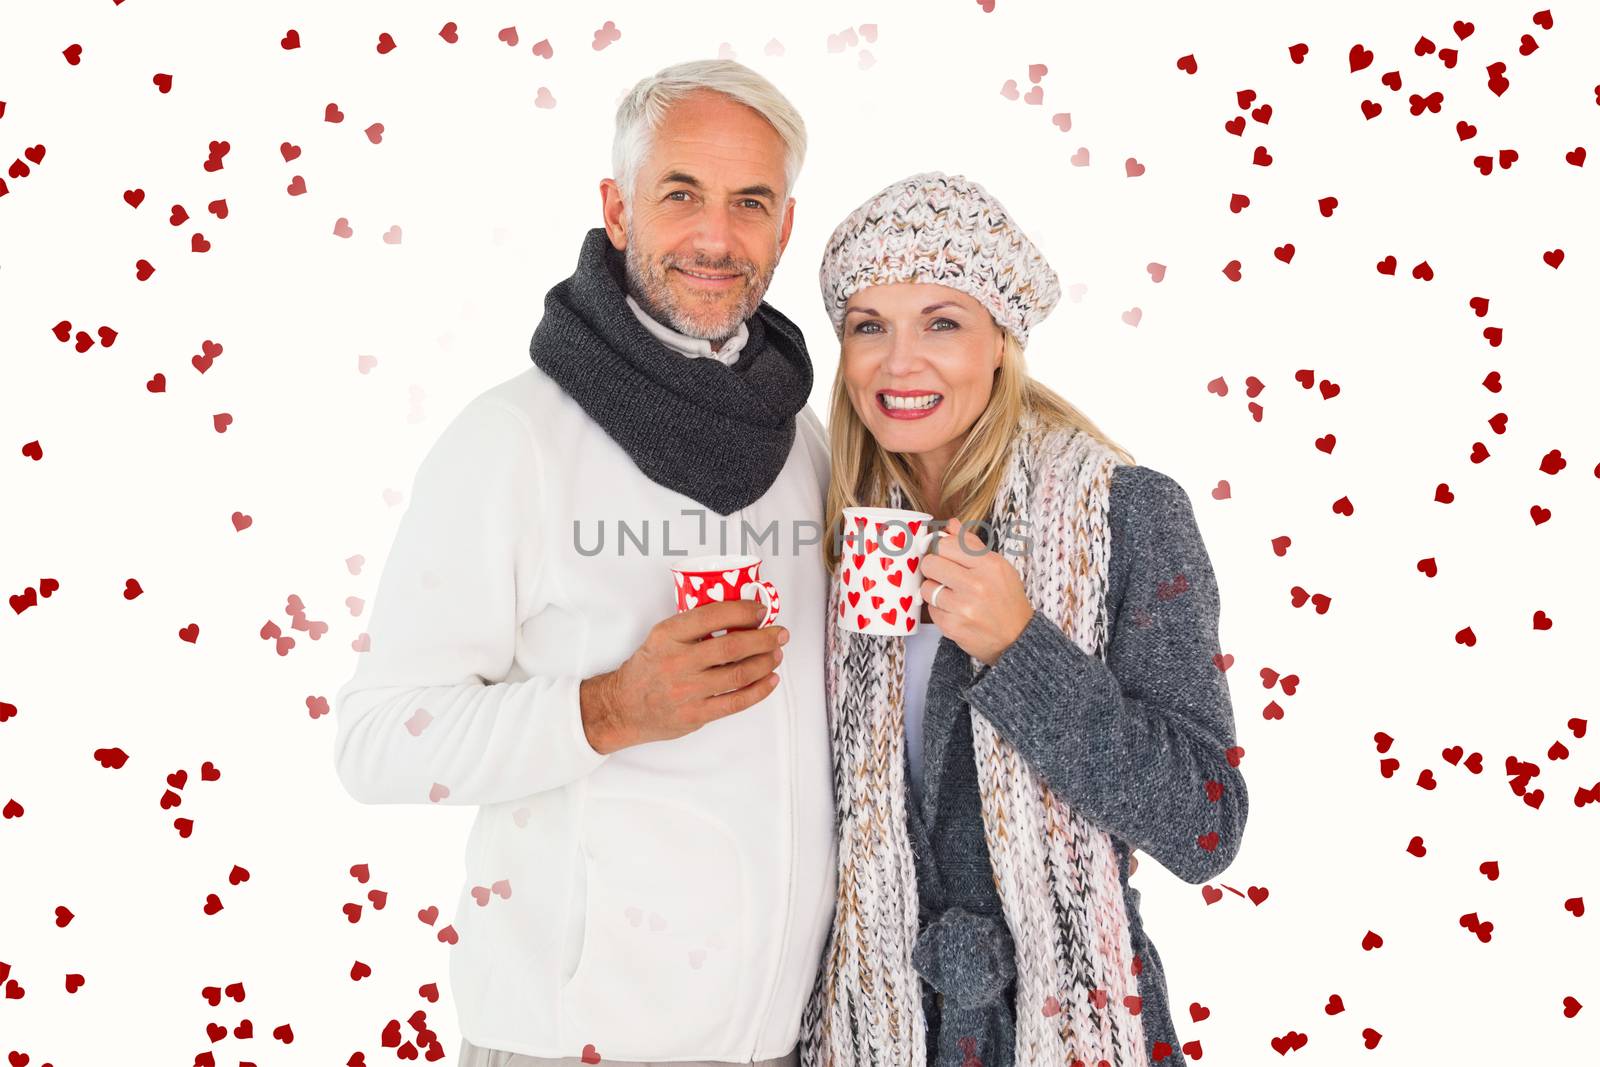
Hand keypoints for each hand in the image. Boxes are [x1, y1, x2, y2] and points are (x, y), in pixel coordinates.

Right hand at [579, 599, 787, 753]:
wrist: (624, 706)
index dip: (742, 611)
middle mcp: (677, 662)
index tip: (761, 610)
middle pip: (732, 647)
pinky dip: (759, 690)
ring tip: (776, 654)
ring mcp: (687, 691)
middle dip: (763, 638)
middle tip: (780, 633)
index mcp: (668, 635)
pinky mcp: (696, 714)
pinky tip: (770, 679)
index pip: (712, 616)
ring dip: (765, 662)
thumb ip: (693, 627)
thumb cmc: (649, 668)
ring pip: (738, 674)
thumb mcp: (662, 637)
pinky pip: (736, 702)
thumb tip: (741, 617)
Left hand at [918, 517, 1034, 666]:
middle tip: (943, 575)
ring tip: (950, 595)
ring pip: (926, 587)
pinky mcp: (953, 627)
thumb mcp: (997, 567)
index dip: (939, 548)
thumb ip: (971, 545)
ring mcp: (963, 607)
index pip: (946, 544)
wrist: (1017, 638)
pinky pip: (930, 610)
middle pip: (930, 563)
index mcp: (988, 564)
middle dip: (933, 568)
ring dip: (934, 590)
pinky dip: (939, 610)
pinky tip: (954, 611)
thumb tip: (950, 524)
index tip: (941, 554)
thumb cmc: (1006, 599)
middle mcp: (976, 584)